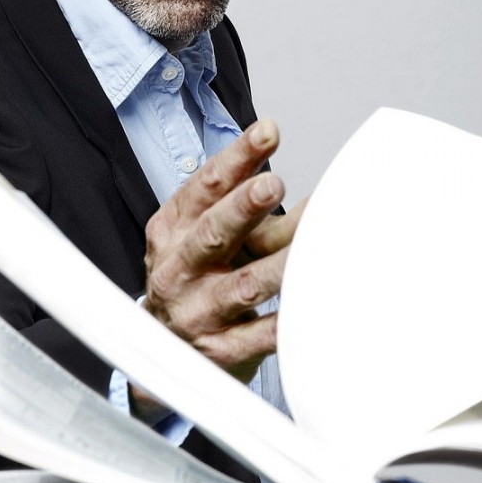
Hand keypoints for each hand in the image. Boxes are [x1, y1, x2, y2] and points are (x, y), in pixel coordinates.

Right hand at [130, 120, 302, 416]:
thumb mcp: (209, 233)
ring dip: (276, 267)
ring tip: (307, 251)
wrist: (166, 348)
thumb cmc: (197, 276)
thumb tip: (315, 191)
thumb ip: (253, 208)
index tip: (268, 132)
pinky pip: (258, 337)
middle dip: (243, 208)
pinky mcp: (219, 350)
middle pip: (213, 233)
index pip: (203, 186)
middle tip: (273, 185)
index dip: (236, 158)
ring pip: (242, 287)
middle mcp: (179, 267)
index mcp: (173, 229)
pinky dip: (284, 325)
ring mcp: (197, 311)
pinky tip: (307, 311)